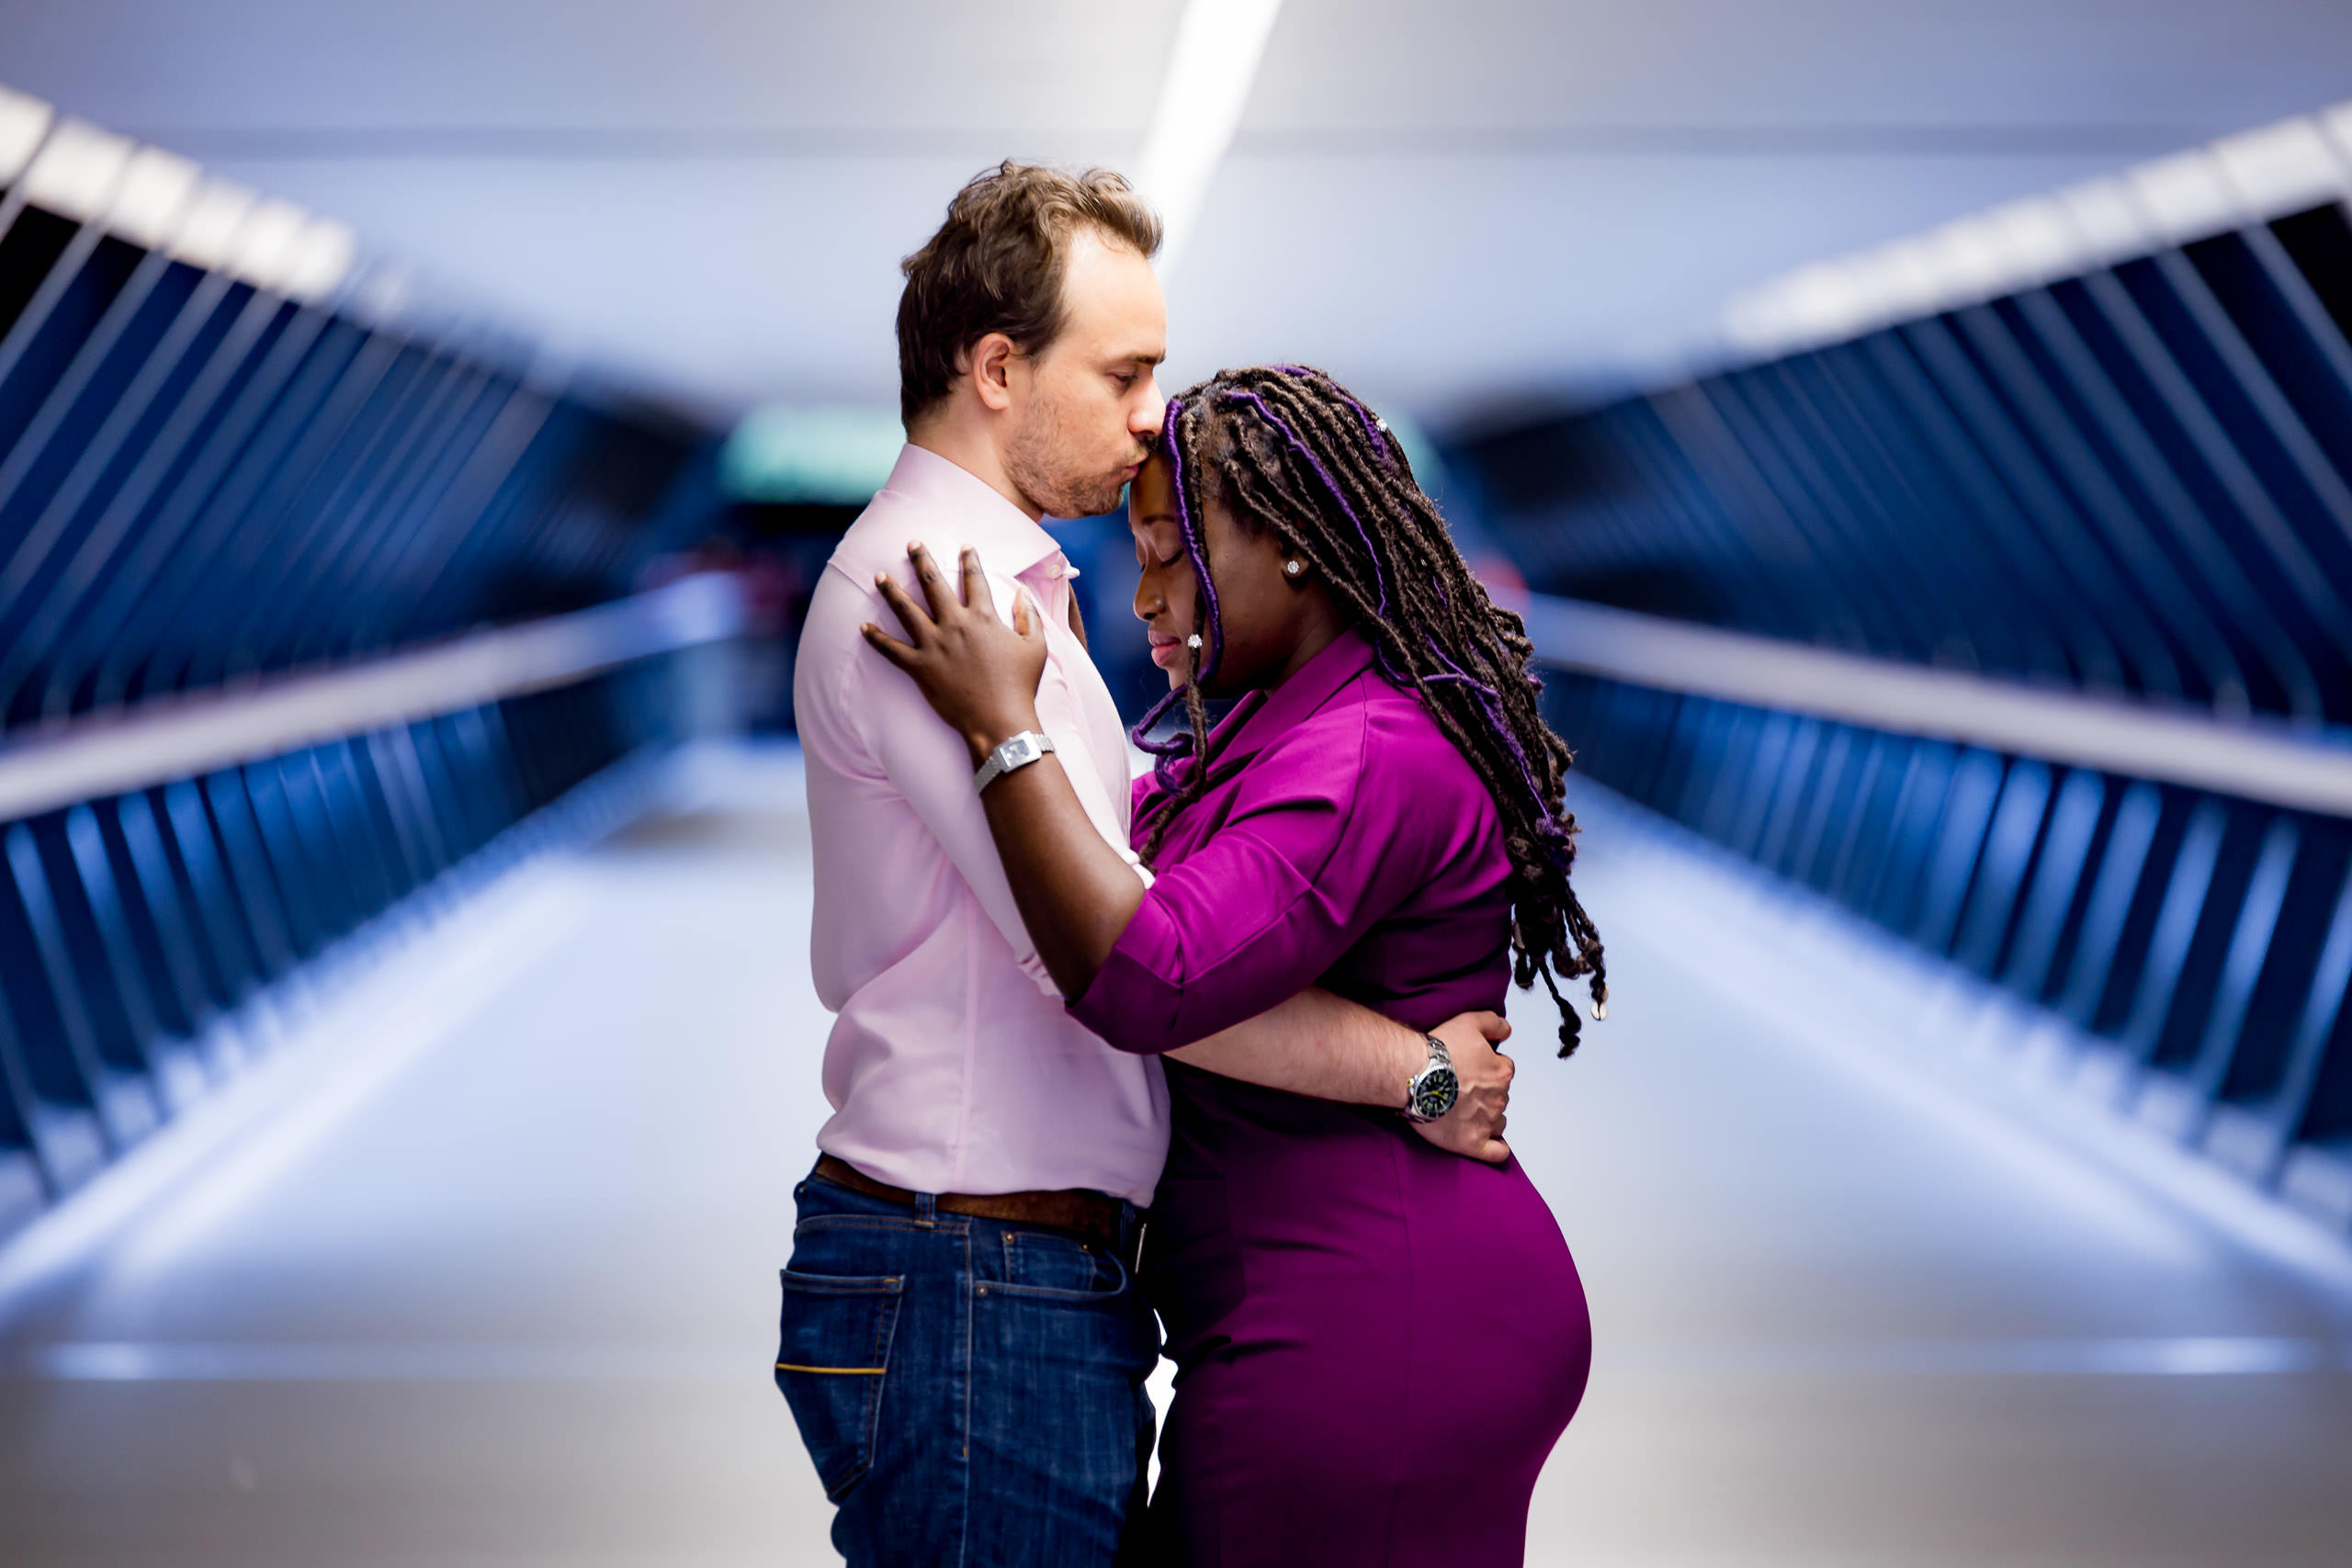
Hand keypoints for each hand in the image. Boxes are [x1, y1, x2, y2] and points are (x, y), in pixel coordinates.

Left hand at [863, 542, 1049, 762]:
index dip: (970, 560)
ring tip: (879, 576)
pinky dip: (875, 638)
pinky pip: (891, 650)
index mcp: (983, 617)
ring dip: (891, 590)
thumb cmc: (1021, 686)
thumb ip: (1030, 615)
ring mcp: (934, 645)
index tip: (965, 547)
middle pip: (932, 583)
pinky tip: (863, 627)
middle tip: (911, 544)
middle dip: (921, 560)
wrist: (1000, 721)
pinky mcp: (920, 667)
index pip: (974, 579)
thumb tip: (1023, 591)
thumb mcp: (1036, 647)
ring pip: (906, 610)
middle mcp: (955, 625)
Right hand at [1408, 1011, 1513, 1164]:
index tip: (1471, 1069)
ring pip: (1498, 1121)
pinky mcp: (1472, 1142)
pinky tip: (1489, 1144)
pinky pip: (1495, 1152)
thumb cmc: (1438, 1051)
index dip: (1488, 1068)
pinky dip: (1496, 1150)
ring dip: (1487, 1117)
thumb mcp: (1468, 1022)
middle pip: (1499, 1096)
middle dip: (1485, 1093)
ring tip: (1463, 1112)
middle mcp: (1499, 1097)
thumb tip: (1508, 1031)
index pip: (1504, 1070)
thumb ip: (1493, 1023)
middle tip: (1461, 1088)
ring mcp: (1486, 1122)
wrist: (1413, 1074)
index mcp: (1501, 1072)